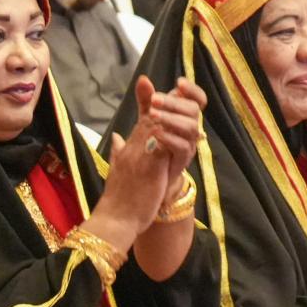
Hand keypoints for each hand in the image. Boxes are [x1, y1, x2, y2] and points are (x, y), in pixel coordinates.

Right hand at [85, 81, 179, 251]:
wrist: (115, 219)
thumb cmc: (118, 199)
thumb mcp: (117, 169)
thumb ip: (117, 151)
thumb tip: (116, 137)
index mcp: (126, 147)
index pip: (140, 118)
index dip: (149, 100)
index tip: (155, 86)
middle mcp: (131, 146)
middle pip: (151, 115)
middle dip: (168, 101)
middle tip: (183, 89)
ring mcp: (139, 155)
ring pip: (158, 124)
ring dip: (175, 116)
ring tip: (190, 112)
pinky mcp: (149, 166)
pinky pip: (164, 143)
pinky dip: (176, 135)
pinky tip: (191, 133)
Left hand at [142, 77, 206, 184]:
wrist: (150, 173)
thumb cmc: (152, 141)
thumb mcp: (147, 118)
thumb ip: (146, 100)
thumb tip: (142, 79)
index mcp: (185, 115)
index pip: (198, 99)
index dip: (192, 90)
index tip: (178, 82)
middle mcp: (191, 128)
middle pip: (193, 110)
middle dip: (174, 103)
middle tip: (154, 100)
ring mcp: (189, 144)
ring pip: (190, 127)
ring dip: (171, 118)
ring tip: (152, 114)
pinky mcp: (183, 159)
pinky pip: (183, 147)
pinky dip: (169, 138)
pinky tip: (154, 133)